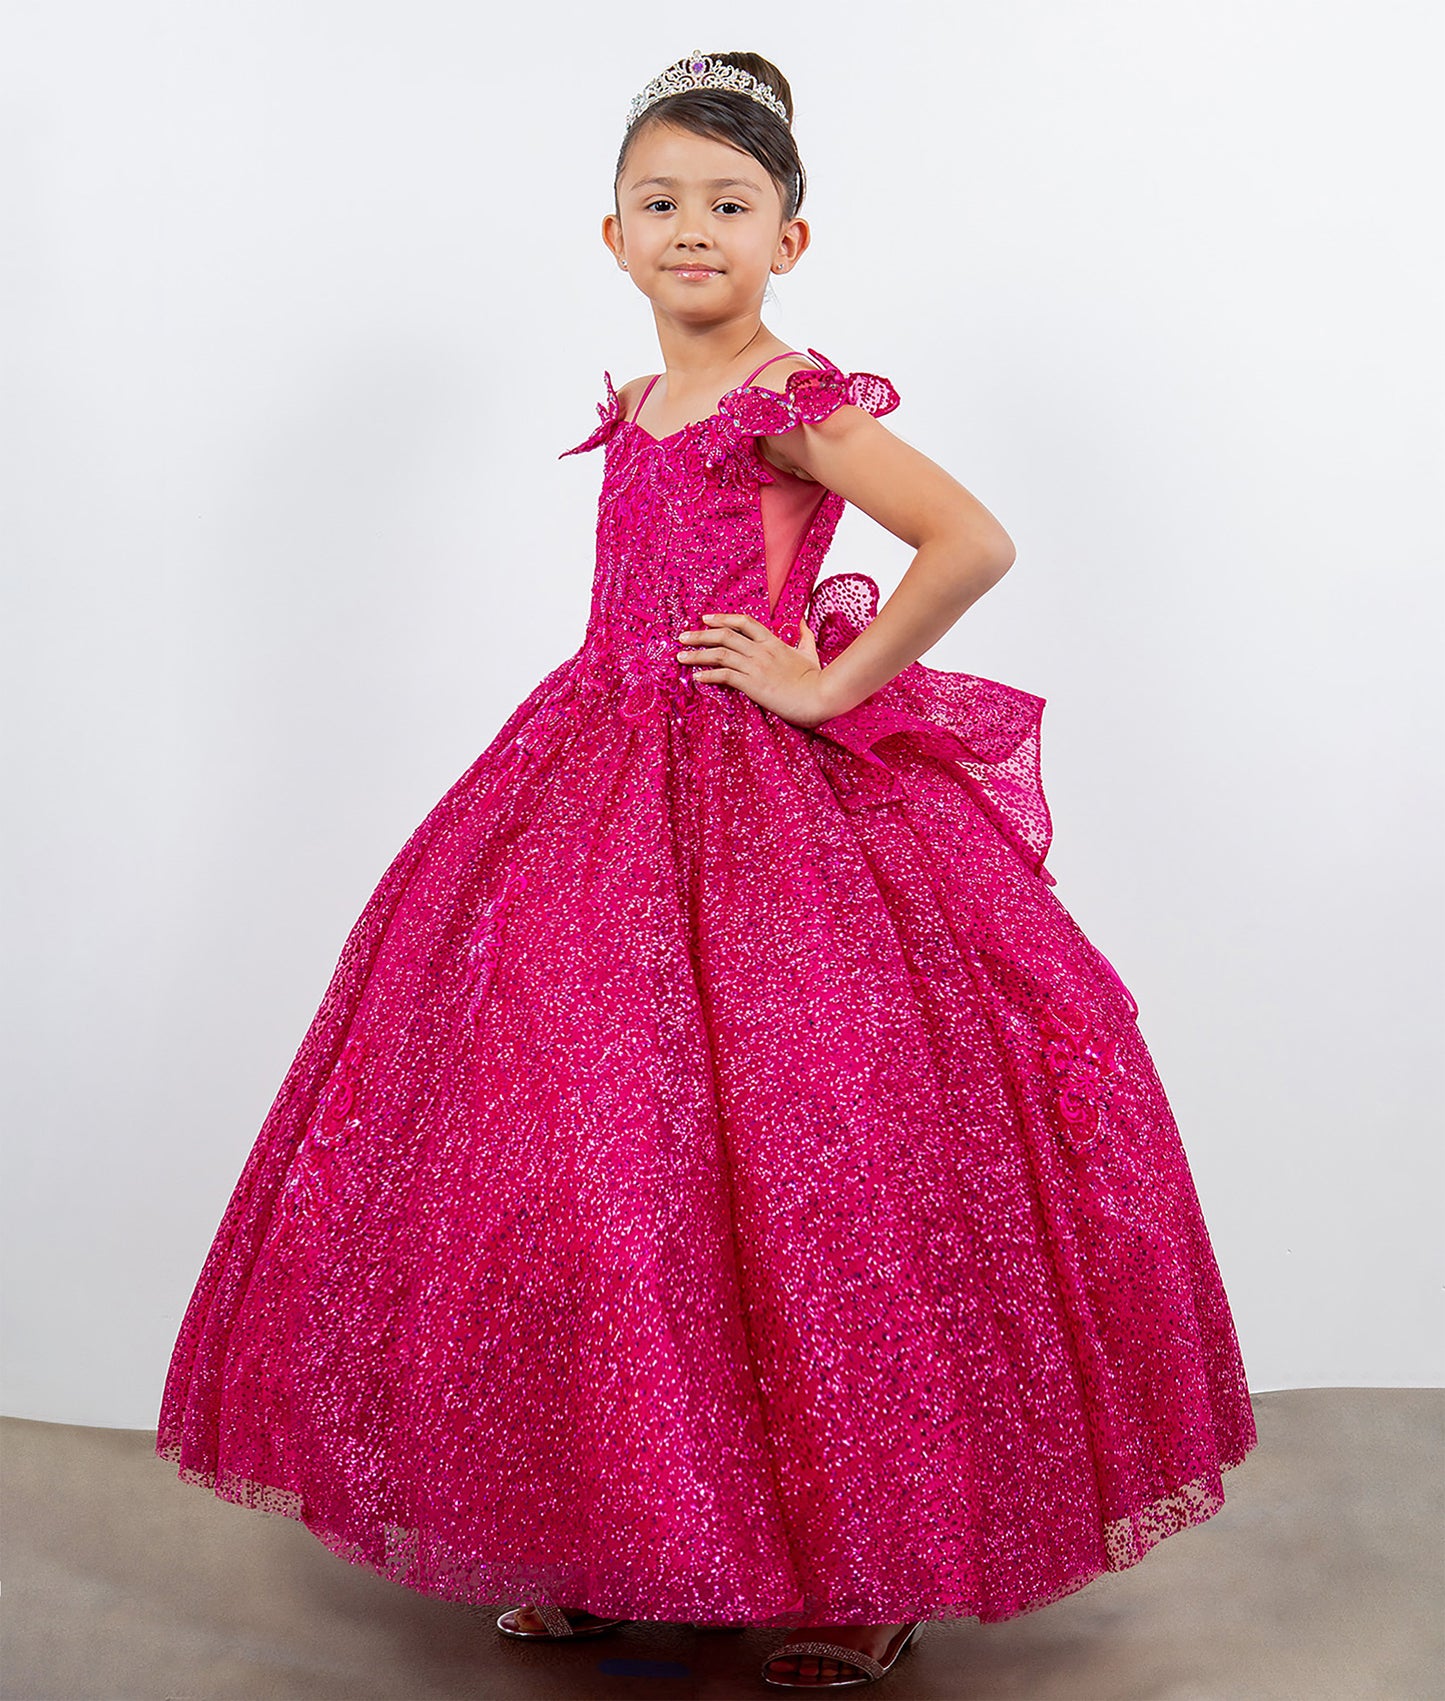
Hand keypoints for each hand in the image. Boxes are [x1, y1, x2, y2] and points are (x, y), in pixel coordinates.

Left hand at [677, 612, 833, 727]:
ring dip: (697, 654)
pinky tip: (696, 677)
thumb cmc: (817, 678)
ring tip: (680, 657)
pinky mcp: (753, 684)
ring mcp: (756, 667)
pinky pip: (725, 676)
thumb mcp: (810, 652)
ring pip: (720, 654)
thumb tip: (802, 622)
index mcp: (773, 642)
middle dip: (700, 635)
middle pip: (725, 635)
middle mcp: (761, 651)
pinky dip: (708, 675)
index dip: (723, 618)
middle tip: (682, 637)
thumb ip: (804, 636)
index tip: (706, 618)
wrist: (821, 696)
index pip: (744, 622)